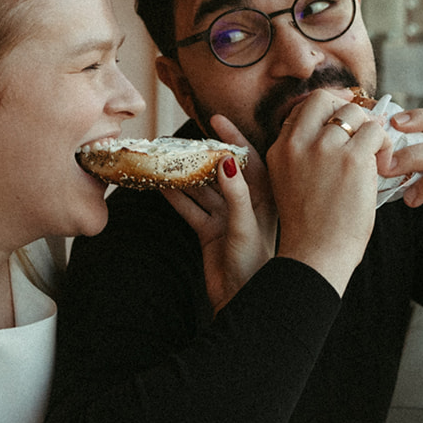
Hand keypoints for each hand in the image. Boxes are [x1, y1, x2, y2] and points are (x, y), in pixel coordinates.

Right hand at [162, 116, 274, 312]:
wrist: (244, 302)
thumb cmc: (255, 266)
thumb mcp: (245, 227)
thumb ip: (236, 195)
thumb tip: (225, 161)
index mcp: (262, 198)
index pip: (249, 159)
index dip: (234, 138)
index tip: (216, 120)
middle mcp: (244, 204)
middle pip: (222, 171)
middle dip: (204, 153)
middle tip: (184, 136)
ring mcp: (225, 217)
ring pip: (202, 189)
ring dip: (186, 174)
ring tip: (166, 155)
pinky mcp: (209, 232)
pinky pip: (190, 209)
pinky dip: (176, 198)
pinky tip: (160, 184)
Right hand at [266, 90, 384, 293]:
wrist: (315, 256)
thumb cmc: (310, 228)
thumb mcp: (290, 184)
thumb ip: (304, 156)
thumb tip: (336, 131)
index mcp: (279, 150)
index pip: (302, 111)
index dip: (327, 115)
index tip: (343, 127)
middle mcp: (297, 143)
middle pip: (322, 98)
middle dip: (345, 109)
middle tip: (362, 130)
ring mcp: (324, 149)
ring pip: (354, 112)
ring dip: (369, 129)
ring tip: (375, 154)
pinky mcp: (352, 159)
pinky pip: (376, 132)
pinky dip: (384, 145)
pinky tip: (384, 166)